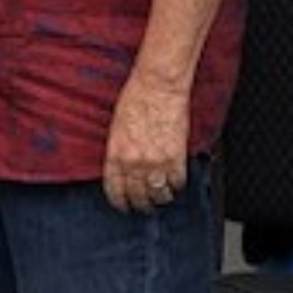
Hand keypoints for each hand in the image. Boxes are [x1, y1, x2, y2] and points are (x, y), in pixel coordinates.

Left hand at [103, 70, 190, 213]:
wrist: (158, 87)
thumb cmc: (135, 100)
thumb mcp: (116, 129)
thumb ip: (119, 153)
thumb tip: (123, 170)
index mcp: (116, 155)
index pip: (115, 190)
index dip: (120, 202)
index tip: (124, 206)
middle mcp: (134, 163)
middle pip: (138, 197)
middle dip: (141, 205)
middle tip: (144, 206)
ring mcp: (156, 162)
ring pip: (159, 194)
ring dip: (160, 198)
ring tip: (161, 197)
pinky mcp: (176, 157)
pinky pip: (177, 182)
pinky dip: (176, 186)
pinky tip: (175, 183)